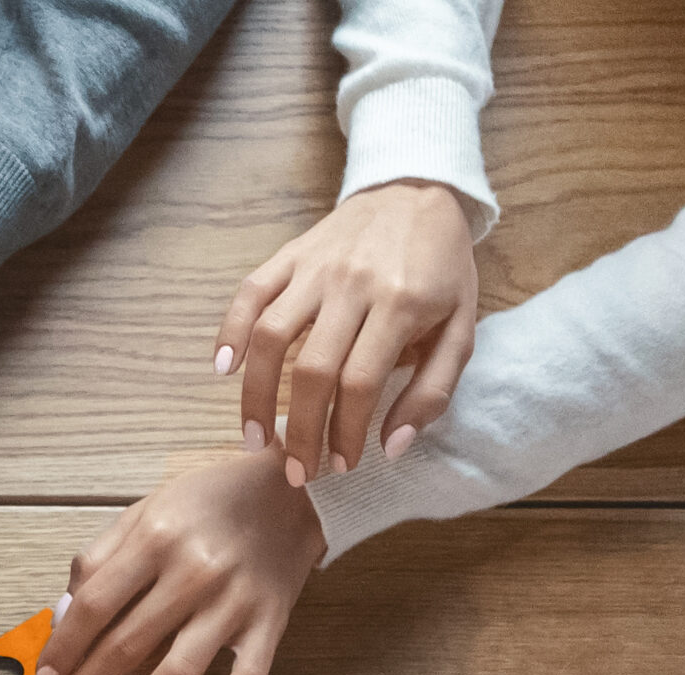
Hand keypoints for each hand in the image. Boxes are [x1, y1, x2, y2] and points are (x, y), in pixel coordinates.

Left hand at [30, 445, 325, 674]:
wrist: (293, 489)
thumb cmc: (208, 503)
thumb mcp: (145, 511)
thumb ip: (99, 560)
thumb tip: (62, 617)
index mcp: (156, 538)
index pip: (94, 606)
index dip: (63, 649)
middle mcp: (194, 571)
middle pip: (127, 645)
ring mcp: (235, 601)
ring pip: (179, 672)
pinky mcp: (271, 622)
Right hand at [218, 181, 477, 485]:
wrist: (417, 194)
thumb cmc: (441, 271)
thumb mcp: (461, 329)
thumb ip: (433, 390)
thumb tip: (392, 447)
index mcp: (402, 304)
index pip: (360, 383)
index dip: (344, 432)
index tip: (340, 465)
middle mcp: (353, 285)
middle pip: (313, 370)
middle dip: (300, 431)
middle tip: (297, 470)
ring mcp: (315, 268)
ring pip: (271, 337)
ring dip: (256, 396)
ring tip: (253, 438)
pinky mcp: (289, 256)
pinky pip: (249, 294)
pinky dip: (229, 332)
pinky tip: (223, 370)